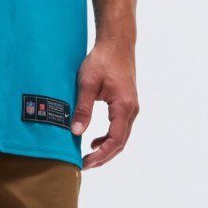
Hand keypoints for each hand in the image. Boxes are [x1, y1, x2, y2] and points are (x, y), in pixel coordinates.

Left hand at [70, 38, 137, 168]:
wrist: (117, 43)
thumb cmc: (102, 59)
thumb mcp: (87, 83)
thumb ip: (82, 109)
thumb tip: (75, 131)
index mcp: (123, 106)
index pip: (115, 140)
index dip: (101, 155)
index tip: (85, 162)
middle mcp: (131, 109)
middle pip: (120, 142)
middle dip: (103, 157)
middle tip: (84, 164)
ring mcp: (131, 107)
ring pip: (121, 136)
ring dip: (106, 149)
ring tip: (88, 156)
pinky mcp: (127, 103)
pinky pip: (120, 127)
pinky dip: (109, 138)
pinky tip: (95, 141)